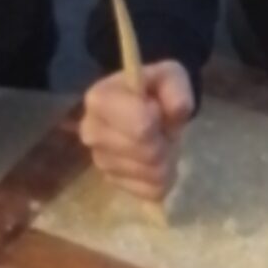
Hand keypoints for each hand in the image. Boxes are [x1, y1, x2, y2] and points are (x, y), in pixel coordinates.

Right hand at [78, 60, 194, 202]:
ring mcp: (100, 161)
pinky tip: (155, 160)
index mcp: (99, 100)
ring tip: (159, 141)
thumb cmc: (154, 90)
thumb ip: (176, 89)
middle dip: (164, 141)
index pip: (141, 125)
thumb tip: (176, 112)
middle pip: (147, 152)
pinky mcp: (114, 182)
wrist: (147, 109)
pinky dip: (162, 178)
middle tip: (162, 128)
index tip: (157, 109)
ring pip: (151, 173)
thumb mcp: (170, 76)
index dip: (158, 119)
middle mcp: (91, 132)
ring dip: (166, 159)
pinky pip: (151, 191)